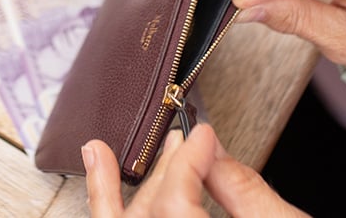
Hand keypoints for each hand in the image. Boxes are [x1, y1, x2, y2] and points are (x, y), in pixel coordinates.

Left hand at [82, 124, 305, 216]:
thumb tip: (210, 151)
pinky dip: (110, 212)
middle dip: (162, 175)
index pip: (175, 209)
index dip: (186, 164)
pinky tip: (101, 179)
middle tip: (181, 143)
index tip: (202, 136)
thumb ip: (244, 191)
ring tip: (100, 155)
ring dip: (115, 196)